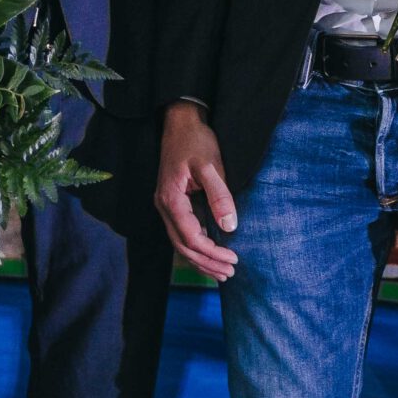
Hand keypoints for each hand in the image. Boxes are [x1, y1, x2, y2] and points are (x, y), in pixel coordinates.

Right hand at [155, 102, 238, 280]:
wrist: (180, 123)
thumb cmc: (195, 141)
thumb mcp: (210, 166)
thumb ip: (219, 196)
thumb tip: (230, 226)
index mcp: (171, 199)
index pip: (191, 236)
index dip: (212, 252)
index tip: (233, 259)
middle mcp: (164, 206)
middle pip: (182, 246)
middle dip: (206, 262)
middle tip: (229, 274)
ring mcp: (166, 206)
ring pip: (180, 243)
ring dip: (200, 259)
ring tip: (221, 272)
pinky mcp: (172, 204)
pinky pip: (181, 233)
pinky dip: (195, 248)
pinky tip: (210, 254)